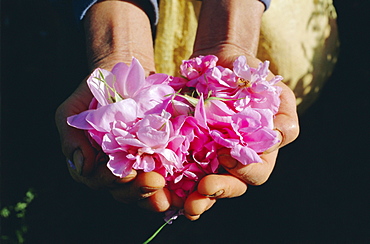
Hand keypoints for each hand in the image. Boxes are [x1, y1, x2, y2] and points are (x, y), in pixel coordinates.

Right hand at [55, 0, 173, 212]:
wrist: (122, 75)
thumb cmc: (94, 92)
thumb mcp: (73, 110)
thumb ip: (71, 137)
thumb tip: (82, 166)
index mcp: (90, 162)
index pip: (96, 180)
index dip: (110, 181)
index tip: (128, 174)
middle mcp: (111, 168)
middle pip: (121, 190)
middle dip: (137, 190)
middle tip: (155, 182)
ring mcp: (133, 165)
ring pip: (140, 189)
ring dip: (152, 192)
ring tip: (165, 185)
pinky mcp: (153, 158)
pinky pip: (158, 176)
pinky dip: (167, 185)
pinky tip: (177, 187)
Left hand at [182, 49, 298, 219]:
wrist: (221, 60)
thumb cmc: (252, 78)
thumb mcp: (275, 94)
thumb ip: (284, 118)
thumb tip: (278, 137)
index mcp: (256, 152)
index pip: (255, 173)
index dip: (244, 171)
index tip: (227, 157)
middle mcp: (232, 159)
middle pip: (228, 185)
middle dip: (217, 192)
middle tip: (202, 191)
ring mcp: (208, 154)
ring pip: (204, 184)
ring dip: (195, 197)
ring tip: (185, 202)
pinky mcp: (186, 145)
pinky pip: (180, 167)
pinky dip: (173, 180)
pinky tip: (164, 183)